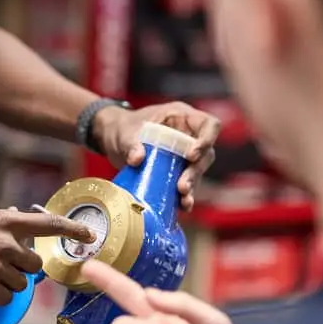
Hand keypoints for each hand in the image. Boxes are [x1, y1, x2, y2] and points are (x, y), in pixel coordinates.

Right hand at [0, 209, 93, 302]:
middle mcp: (5, 243)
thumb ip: (0, 222)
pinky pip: (5, 298)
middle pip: (34, 266)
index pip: (47, 225)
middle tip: (0, 267)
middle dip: (22, 270)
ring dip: (7, 284)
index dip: (72, 230)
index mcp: (4, 222)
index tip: (89, 236)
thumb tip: (18, 215)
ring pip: (20, 285)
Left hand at [92, 102, 221, 209]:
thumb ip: (130, 143)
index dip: (206, 140)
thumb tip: (137, 159)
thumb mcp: (125, 132)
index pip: (209, 125)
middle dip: (196, 171)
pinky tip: (181, 206)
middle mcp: (188, 136)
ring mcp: (183, 155)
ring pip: (197, 172)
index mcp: (182, 117)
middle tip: (182, 186)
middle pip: (206, 154)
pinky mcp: (176, 172)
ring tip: (183, 199)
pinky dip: (184, 196)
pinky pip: (186, 184)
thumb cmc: (123, 127)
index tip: (192, 156)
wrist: (113, 140)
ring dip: (192, 186)